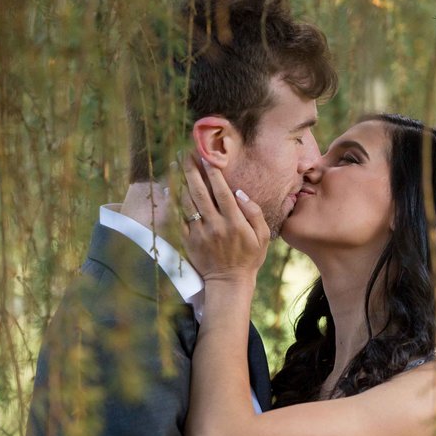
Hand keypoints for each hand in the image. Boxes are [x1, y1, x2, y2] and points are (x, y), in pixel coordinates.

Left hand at [180, 152, 270, 285]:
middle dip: (193, 170)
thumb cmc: (249, 258)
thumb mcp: (262, 237)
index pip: (222, 191)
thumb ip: (255, 213)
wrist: (228, 282)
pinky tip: (173, 188)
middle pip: (200, 192)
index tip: (208, 156)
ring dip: (182, 182)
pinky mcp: (189, 240)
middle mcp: (215, 225)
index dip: (214, 172)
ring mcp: (200, 233)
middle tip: (187, 153)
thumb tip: (240, 193)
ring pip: (188, 202)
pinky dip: (176, 201)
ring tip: (178, 165)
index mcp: (234, 222)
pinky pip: (180, 217)